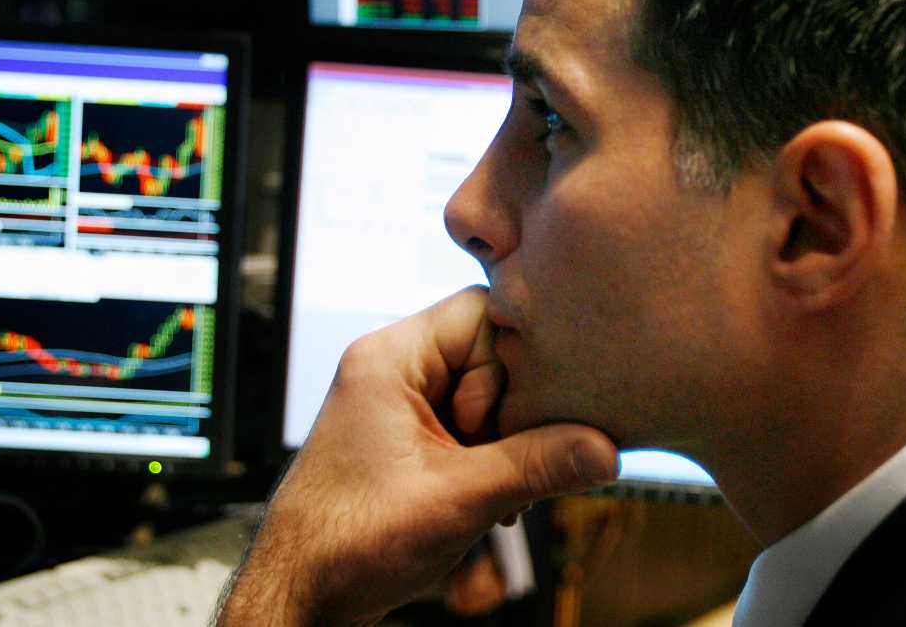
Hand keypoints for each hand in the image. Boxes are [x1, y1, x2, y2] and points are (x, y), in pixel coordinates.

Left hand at [216, 286, 619, 625]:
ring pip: (485, 396)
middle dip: (513, 412)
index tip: (534, 410)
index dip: (518, 359)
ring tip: (496, 492)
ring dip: (504, 443)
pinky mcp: (405, 440)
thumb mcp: (458, 499)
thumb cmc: (345, 541)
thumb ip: (536, 466)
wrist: (301, 594)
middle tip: (511, 462)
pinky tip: (490, 501)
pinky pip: (467, 427)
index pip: (482, 312)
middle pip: (489, 355)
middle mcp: (391, 370)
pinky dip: (487, 460)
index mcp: (390, 357)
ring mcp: (397, 405)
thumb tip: (604, 448)